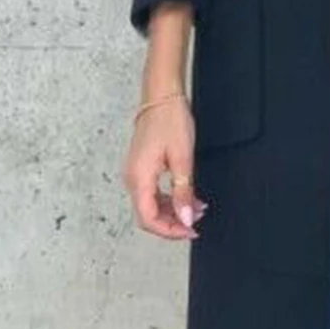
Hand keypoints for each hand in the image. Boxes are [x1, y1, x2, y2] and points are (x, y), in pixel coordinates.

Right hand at [121, 97, 207, 240]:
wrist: (161, 97)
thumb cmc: (170, 120)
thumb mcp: (183, 159)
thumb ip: (183, 192)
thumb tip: (185, 218)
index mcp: (139, 178)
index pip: (149, 218)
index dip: (170, 230)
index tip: (190, 230)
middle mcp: (132, 178)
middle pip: (148, 215)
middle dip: (173, 223)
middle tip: (195, 222)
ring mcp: (135, 173)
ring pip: (151, 205)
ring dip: (173, 211)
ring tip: (196, 208)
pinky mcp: (141, 168)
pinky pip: (153, 193)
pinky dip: (170, 199)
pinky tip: (188, 197)